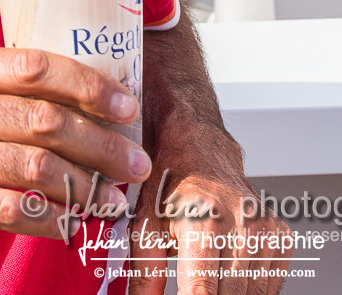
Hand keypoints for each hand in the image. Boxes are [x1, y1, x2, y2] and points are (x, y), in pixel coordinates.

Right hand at [0, 46, 149, 260]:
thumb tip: (66, 98)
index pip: (32, 66)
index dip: (89, 85)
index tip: (126, 105)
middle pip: (44, 118)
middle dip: (103, 142)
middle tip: (135, 161)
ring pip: (37, 166)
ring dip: (87, 185)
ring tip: (111, 196)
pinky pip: (13, 209)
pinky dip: (53, 220)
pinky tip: (69, 225)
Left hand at [126, 131, 291, 294]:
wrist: (197, 146)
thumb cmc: (169, 181)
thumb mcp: (144, 222)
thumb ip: (145, 270)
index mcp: (203, 221)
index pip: (201, 289)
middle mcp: (240, 225)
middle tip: (192, 284)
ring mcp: (265, 231)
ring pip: (253, 293)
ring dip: (230, 292)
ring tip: (207, 277)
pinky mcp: (281, 236)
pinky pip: (271, 284)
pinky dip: (250, 287)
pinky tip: (228, 273)